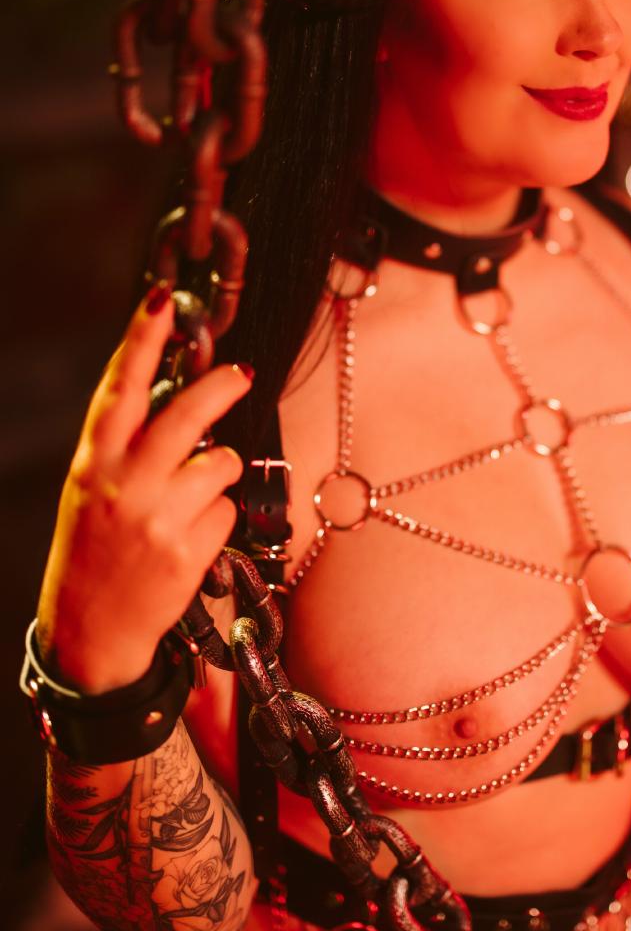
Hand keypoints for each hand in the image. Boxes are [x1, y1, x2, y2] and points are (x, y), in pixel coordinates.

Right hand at [36, 284, 253, 692]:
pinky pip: (227, 509)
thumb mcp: (90, 489)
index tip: (163, 298)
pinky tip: (191, 539)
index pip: (120, 386)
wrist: (89, 632)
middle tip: (240, 373)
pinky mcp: (188, 549)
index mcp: (94, 461)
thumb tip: (173, 396)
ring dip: (221, 472)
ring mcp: (157, 517)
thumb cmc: (92, 551)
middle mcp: (124, 483)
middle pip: (186, 413)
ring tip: (195, 495)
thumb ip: (125, 446)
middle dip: (220, 386)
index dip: (143, 337)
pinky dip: (218, 518)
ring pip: (221, 462)